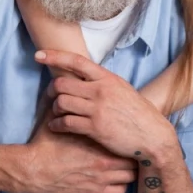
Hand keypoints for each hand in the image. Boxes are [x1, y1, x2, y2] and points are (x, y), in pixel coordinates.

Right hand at [20, 105, 136, 192]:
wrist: (33, 169)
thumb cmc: (44, 145)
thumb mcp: (56, 119)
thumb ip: (67, 106)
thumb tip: (66, 85)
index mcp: (97, 140)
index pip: (125, 138)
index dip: (127, 137)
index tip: (125, 135)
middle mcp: (104, 161)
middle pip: (133, 159)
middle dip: (131, 155)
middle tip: (127, 151)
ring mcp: (101, 179)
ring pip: (130, 177)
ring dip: (128, 171)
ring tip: (122, 166)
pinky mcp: (94, 192)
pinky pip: (119, 192)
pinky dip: (120, 186)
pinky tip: (114, 180)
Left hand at [37, 50, 178, 160]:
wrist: (153, 136)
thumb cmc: (137, 113)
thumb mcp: (122, 90)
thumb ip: (102, 83)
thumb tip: (83, 76)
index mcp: (107, 78)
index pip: (77, 61)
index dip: (55, 56)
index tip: (38, 55)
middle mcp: (101, 91)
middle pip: (61, 84)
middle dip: (51, 90)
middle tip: (50, 96)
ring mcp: (97, 109)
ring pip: (61, 103)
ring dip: (54, 108)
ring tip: (56, 113)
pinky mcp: (95, 128)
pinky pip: (66, 123)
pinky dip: (56, 124)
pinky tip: (55, 126)